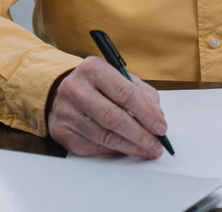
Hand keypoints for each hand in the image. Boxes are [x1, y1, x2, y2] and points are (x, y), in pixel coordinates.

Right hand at [46, 56, 167, 157]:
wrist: (62, 90)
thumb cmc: (99, 85)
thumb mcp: (121, 78)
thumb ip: (142, 94)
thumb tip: (157, 117)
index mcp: (93, 69)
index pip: (125, 93)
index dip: (146, 113)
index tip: (161, 127)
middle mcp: (75, 89)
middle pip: (113, 118)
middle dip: (140, 135)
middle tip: (156, 145)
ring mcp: (65, 112)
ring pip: (103, 136)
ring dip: (129, 147)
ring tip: (146, 150)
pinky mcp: (60, 131)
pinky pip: (91, 147)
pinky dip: (112, 151)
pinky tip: (125, 149)